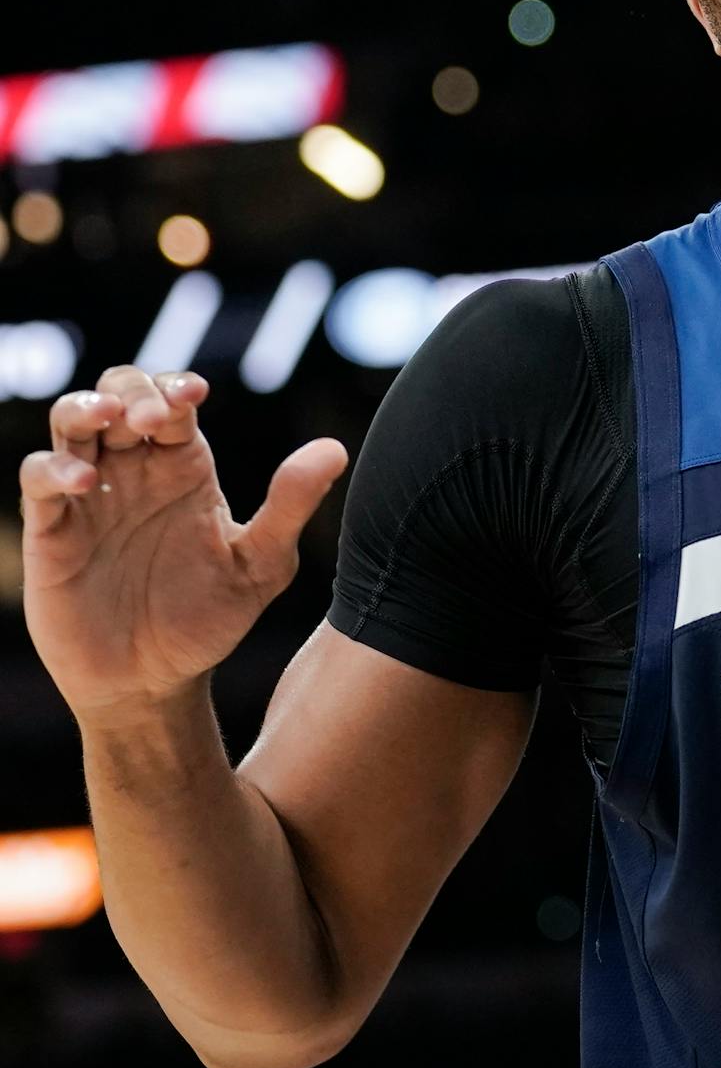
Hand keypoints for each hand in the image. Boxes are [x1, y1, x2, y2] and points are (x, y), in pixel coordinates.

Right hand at [18, 366, 347, 718]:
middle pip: (118, 394)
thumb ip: (290, 505)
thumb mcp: (262, 564)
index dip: (177, 386)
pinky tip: (83, 481)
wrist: (157, 681)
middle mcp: (135, 472)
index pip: (174, 403)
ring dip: (83, 408)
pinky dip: (53, 469)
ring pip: (71, 425)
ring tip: (108, 418)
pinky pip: (38, 481)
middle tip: (156, 416)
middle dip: (133, 389)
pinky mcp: (52, 532)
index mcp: (184, 468)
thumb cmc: (209, 618)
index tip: (196, 392)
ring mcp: (90, 498)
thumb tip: (335, 448)